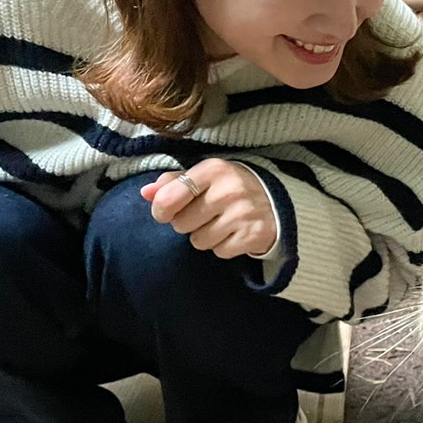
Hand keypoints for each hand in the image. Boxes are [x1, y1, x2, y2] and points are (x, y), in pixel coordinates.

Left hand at [140, 159, 277, 258]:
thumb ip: (173, 182)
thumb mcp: (205, 177)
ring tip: (221, 224)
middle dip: (188, 223)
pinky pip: (220, 251)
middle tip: (205, 215)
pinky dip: (224, 246)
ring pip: (199, 241)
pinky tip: (234, 234)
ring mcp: (243, 214)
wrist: (276, 202)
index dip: (160, 210)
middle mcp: (229, 190)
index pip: (168, 198)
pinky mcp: (254, 235)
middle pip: (181, 224)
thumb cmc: (230, 188)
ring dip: (206, 237)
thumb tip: (146, 193)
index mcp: (213, 170)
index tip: (165, 213)